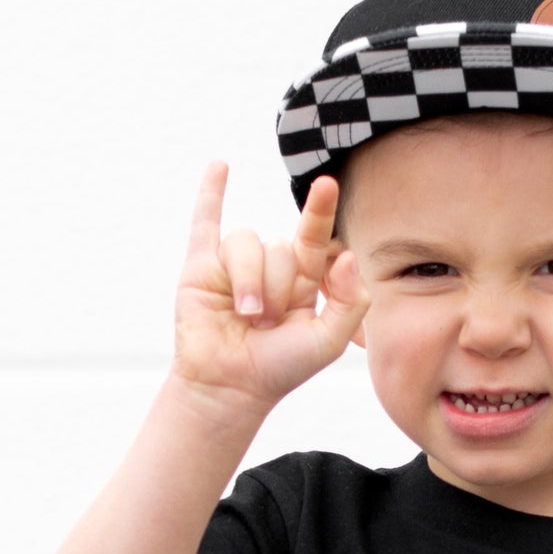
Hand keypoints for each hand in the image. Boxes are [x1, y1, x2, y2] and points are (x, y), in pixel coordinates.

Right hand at [171, 161, 368, 414]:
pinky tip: (220, 166)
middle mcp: (271, 268)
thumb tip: (345, 254)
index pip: (315, 239)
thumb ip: (350, 303)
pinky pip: (206, 222)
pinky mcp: (202, 266)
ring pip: (247, 242)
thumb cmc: (279, 368)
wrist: (230, 387)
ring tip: (245, 316)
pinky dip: (211, 193)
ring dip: (249, 282)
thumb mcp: (328, 342)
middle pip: (279, 246)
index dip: (320, 212)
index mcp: (304, 281)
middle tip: (268, 324)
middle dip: (277, 287)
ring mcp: (236, 264)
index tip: (328, 185)